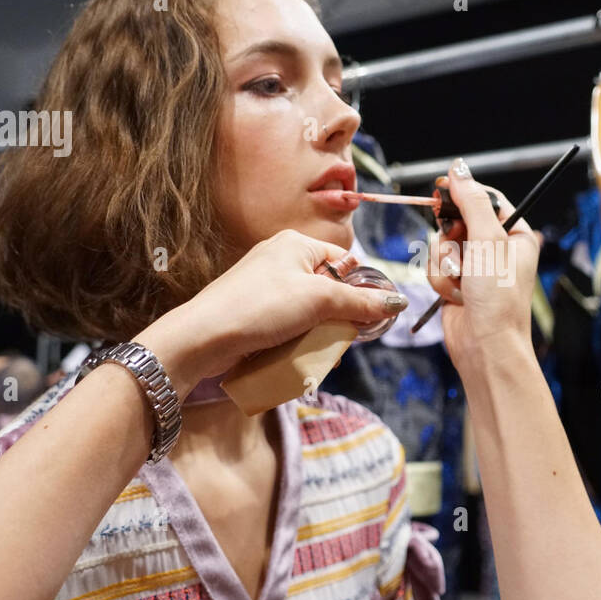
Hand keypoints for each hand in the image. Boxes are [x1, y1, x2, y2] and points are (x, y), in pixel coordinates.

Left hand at [137, 229, 406, 397]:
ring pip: (311, 311)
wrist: (203, 338)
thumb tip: (397, 302)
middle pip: (330, 289)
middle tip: (344, 340)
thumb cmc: (261, 308)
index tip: (372, 318)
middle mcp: (281, 260)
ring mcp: (265, 286)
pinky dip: (299, 339)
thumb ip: (361, 301)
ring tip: (321, 353)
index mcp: (297, 244)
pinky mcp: (254, 311)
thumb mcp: (319, 301)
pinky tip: (298, 355)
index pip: (346, 262)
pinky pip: (289, 323)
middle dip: (341, 317)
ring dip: (321, 333)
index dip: (362, 290)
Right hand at [425, 159, 541, 368]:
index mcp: (516, 235)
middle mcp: (496, 249)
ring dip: (446, 263)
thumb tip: (458, 169)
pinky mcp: (456, 284)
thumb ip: (471, 202)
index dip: (464, 193)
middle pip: (458, 220)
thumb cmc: (498, 298)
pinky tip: (455, 296)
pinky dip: (441, 280)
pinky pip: (436, 267)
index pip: (487, 200)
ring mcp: (474, 267)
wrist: (485, 346)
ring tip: (461, 282)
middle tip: (457, 246)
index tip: (442, 188)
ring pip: (441, 244)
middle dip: (451, 237)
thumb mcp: (488, 241)